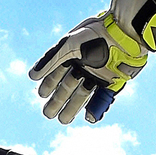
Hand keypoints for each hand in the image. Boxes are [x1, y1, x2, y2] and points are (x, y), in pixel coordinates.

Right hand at [29, 14, 147, 123]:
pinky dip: (96, 110)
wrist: (124, 34)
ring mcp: (99, 75)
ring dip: (72, 108)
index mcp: (73, 54)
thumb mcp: (68, 45)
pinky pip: (102, 99)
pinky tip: (88, 119)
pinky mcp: (112, 82)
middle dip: (57, 100)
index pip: (57, 72)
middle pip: (68, 86)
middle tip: (48, 114)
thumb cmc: (95, 35)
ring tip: (62, 120)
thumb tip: (31, 76)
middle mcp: (85, 66)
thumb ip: (50, 60)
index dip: (49, 84)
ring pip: (82, 95)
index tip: (41, 94)